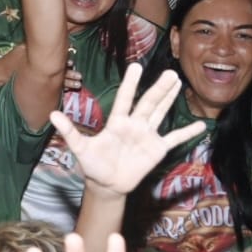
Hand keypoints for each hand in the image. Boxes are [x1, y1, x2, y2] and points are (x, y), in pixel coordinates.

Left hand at [50, 64, 205, 197]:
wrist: (106, 184)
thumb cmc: (93, 164)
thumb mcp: (80, 148)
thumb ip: (69, 132)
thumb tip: (51, 115)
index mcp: (116, 122)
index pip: (124, 99)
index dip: (130, 84)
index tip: (136, 67)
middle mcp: (134, 124)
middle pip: (148, 103)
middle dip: (158, 88)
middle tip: (170, 72)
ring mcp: (147, 135)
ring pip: (160, 113)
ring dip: (169, 99)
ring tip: (178, 81)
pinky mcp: (157, 149)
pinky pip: (174, 139)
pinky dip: (187, 132)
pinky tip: (200, 125)